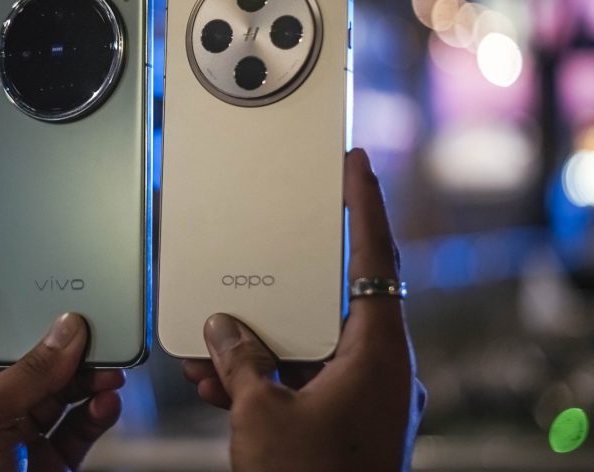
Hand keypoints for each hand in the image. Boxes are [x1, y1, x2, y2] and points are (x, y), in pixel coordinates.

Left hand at [0, 213, 124, 470]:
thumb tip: (68, 331)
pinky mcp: (41, 465)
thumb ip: (25, 374)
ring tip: (109, 368)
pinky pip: (74, 429)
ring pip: (56, 389)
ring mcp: (11, 436)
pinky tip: (107, 404)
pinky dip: (94, 415)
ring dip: (86, 376)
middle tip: (85, 308)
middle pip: (20, 351)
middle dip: (55, 332)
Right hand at [182, 148, 423, 470]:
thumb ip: (242, 361)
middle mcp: (381, 374)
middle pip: (331, 307)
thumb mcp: (262, 415)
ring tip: (212, 355)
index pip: (375, 259)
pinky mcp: (347, 427)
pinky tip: (221, 386)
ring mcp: (367, 403)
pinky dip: (267, 382)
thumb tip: (225, 329)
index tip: (355, 166)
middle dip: (276, 299)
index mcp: (379, 356)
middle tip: (251, 273)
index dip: (364, 206)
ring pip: (310, 352)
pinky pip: (305, 386)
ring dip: (260, 351)